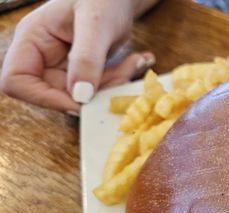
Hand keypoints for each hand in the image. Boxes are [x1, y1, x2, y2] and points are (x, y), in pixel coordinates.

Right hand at [0, 0, 155, 112]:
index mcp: (32, 39)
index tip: (80, 101)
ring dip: (114, 85)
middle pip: (57, 94)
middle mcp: (43, 56)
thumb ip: (86, 57)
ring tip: (138, 61)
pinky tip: (139, 60)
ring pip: (83, 96)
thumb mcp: (96, 22)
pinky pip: (100, 88)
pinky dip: (121, 79)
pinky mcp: (85, 71)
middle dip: (94, 92)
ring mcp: (63, 65)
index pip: (16, 81)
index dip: (43, 98)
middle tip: (125, 73)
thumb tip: (80, 96)